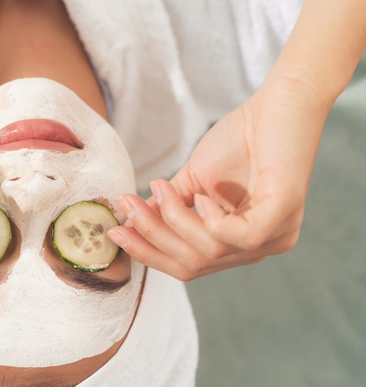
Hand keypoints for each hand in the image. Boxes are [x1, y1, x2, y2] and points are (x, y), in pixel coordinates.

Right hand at [108, 77, 328, 279]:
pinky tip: (201, 198)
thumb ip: (166, 209)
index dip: (149, 254)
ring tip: (161, 189)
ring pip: (210, 251)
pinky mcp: (285, 213)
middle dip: (153, 236)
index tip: (116, 232)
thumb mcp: (192, 182)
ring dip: (175, 221)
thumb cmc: (239, 140)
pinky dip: (211, 222)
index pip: (188, 266)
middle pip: (194, 264)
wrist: (277, 103)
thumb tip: (128, 225)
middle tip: (129, 207)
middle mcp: (259, 248)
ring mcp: (276, 234)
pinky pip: (240, 237)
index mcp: (237, 244)